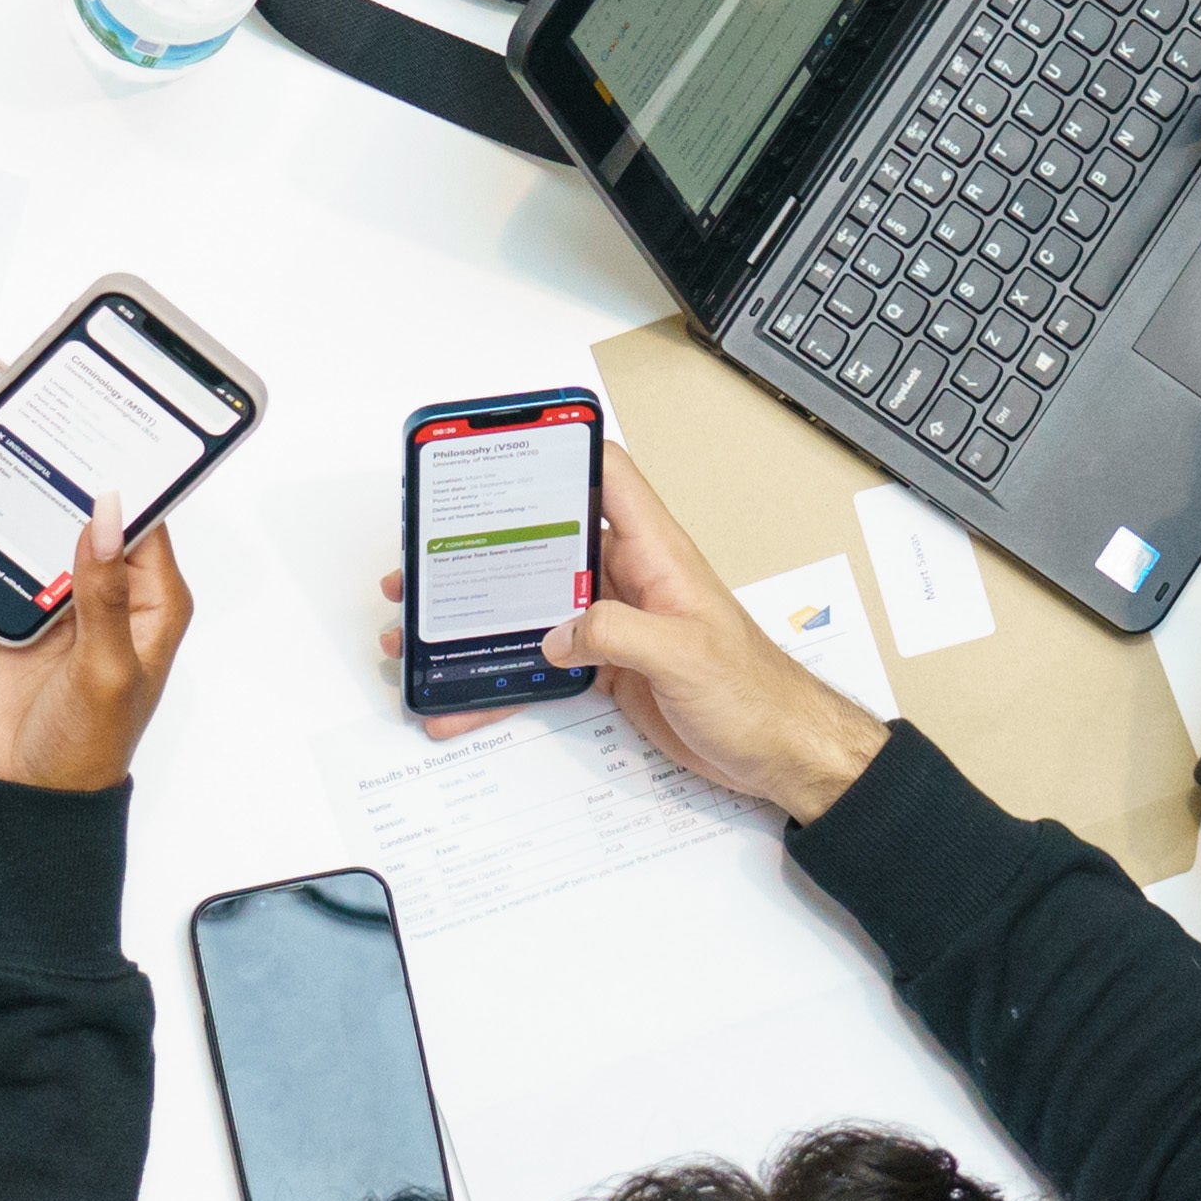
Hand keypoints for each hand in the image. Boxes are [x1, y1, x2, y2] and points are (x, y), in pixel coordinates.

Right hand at [0, 433, 193, 790]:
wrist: (36, 803)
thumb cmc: (91, 748)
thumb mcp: (107, 670)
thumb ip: (106, 591)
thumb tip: (106, 512)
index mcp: (153, 593)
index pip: (133, 506)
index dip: (102, 454)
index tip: (69, 408)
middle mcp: (107, 586)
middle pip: (63, 503)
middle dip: (21, 458)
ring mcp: (53, 600)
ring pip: (10, 530)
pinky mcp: (8, 619)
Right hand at [375, 455, 885, 820]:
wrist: (777, 753)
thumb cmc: (755, 693)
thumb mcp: (687, 655)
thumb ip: (618, 632)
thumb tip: (557, 631)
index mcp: (655, 553)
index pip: (606, 476)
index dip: (559, 451)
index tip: (505, 447)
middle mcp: (629, 578)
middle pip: (547, 540)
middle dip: (484, 545)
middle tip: (428, 556)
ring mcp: (615, 622)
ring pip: (533, 605)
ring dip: (480, 616)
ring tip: (423, 626)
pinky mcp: (608, 667)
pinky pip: (543, 664)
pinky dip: (503, 680)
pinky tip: (465, 699)